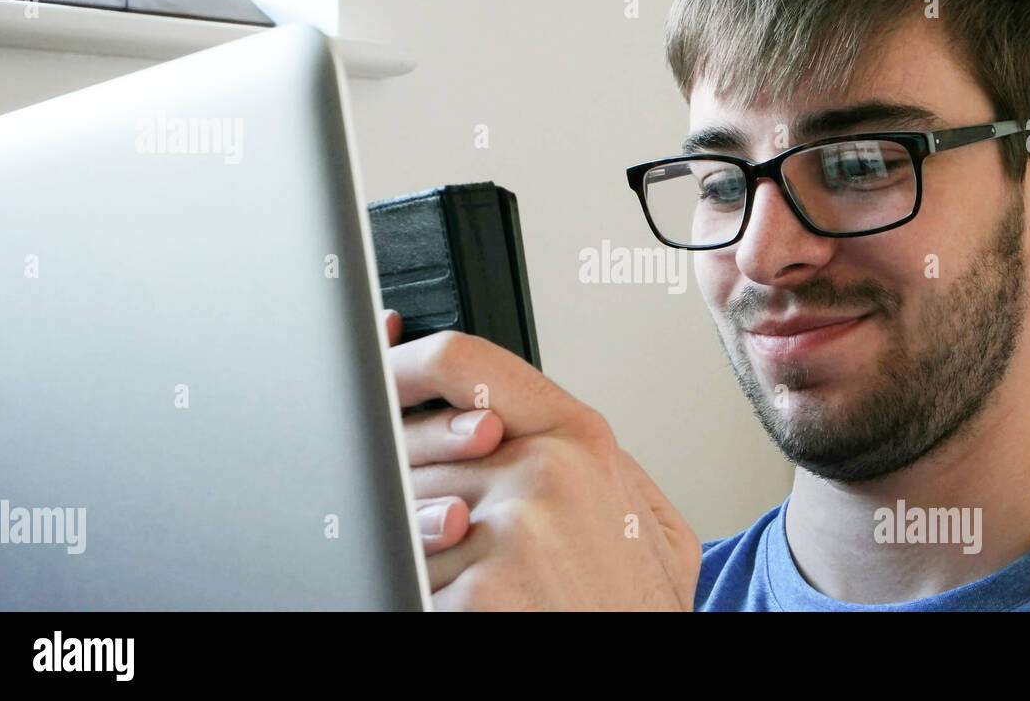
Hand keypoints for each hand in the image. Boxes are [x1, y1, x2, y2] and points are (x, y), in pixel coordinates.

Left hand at [383, 313, 701, 610]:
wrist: (651, 674)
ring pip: (400, 517)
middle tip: (443, 526)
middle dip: (410, 489)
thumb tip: (479, 411)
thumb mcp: (643, 511)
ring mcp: (510, 533)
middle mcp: (545, 473)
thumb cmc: (635, 604)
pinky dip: (418, 593)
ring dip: (415, 550)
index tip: (379, 380)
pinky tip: (468, 606)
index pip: (463, 360)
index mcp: (580, 439)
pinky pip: (402, 576)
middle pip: (412, 449)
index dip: (402, 363)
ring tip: (474, 579)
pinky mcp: (477, 594)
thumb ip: (575, 452)